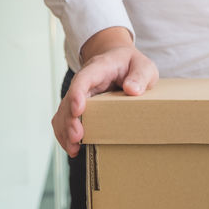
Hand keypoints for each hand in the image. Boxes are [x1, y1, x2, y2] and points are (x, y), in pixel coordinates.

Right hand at [52, 27, 158, 156]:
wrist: (118, 59)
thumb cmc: (131, 64)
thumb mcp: (144, 66)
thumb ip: (140, 76)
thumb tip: (132, 90)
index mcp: (99, 68)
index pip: (83, 79)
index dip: (77, 94)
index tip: (78, 110)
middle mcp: (84, 81)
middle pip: (69, 99)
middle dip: (70, 120)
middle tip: (77, 137)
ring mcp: (79, 94)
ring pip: (64, 112)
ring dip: (65, 131)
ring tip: (73, 149)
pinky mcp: (79, 106)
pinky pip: (66, 119)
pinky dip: (65, 133)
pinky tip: (72, 148)